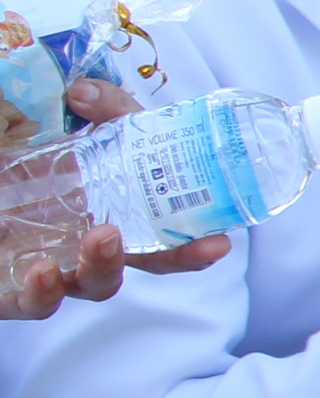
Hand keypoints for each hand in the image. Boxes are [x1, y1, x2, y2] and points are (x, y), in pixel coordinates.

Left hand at [0, 81, 230, 318]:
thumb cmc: (21, 165)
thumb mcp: (57, 130)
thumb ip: (85, 115)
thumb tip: (82, 92)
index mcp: (108, 216)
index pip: (162, 240)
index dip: (193, 247)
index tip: (221, 240)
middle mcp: (85, 249)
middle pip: (142, 265)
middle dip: (170, 259)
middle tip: (189, 240)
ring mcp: (51, 271)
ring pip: (91, 287)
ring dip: (104, 268)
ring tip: (102, 237)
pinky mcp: (11, 293)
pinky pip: (32, 305)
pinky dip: (43, 296)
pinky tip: (44, 271)